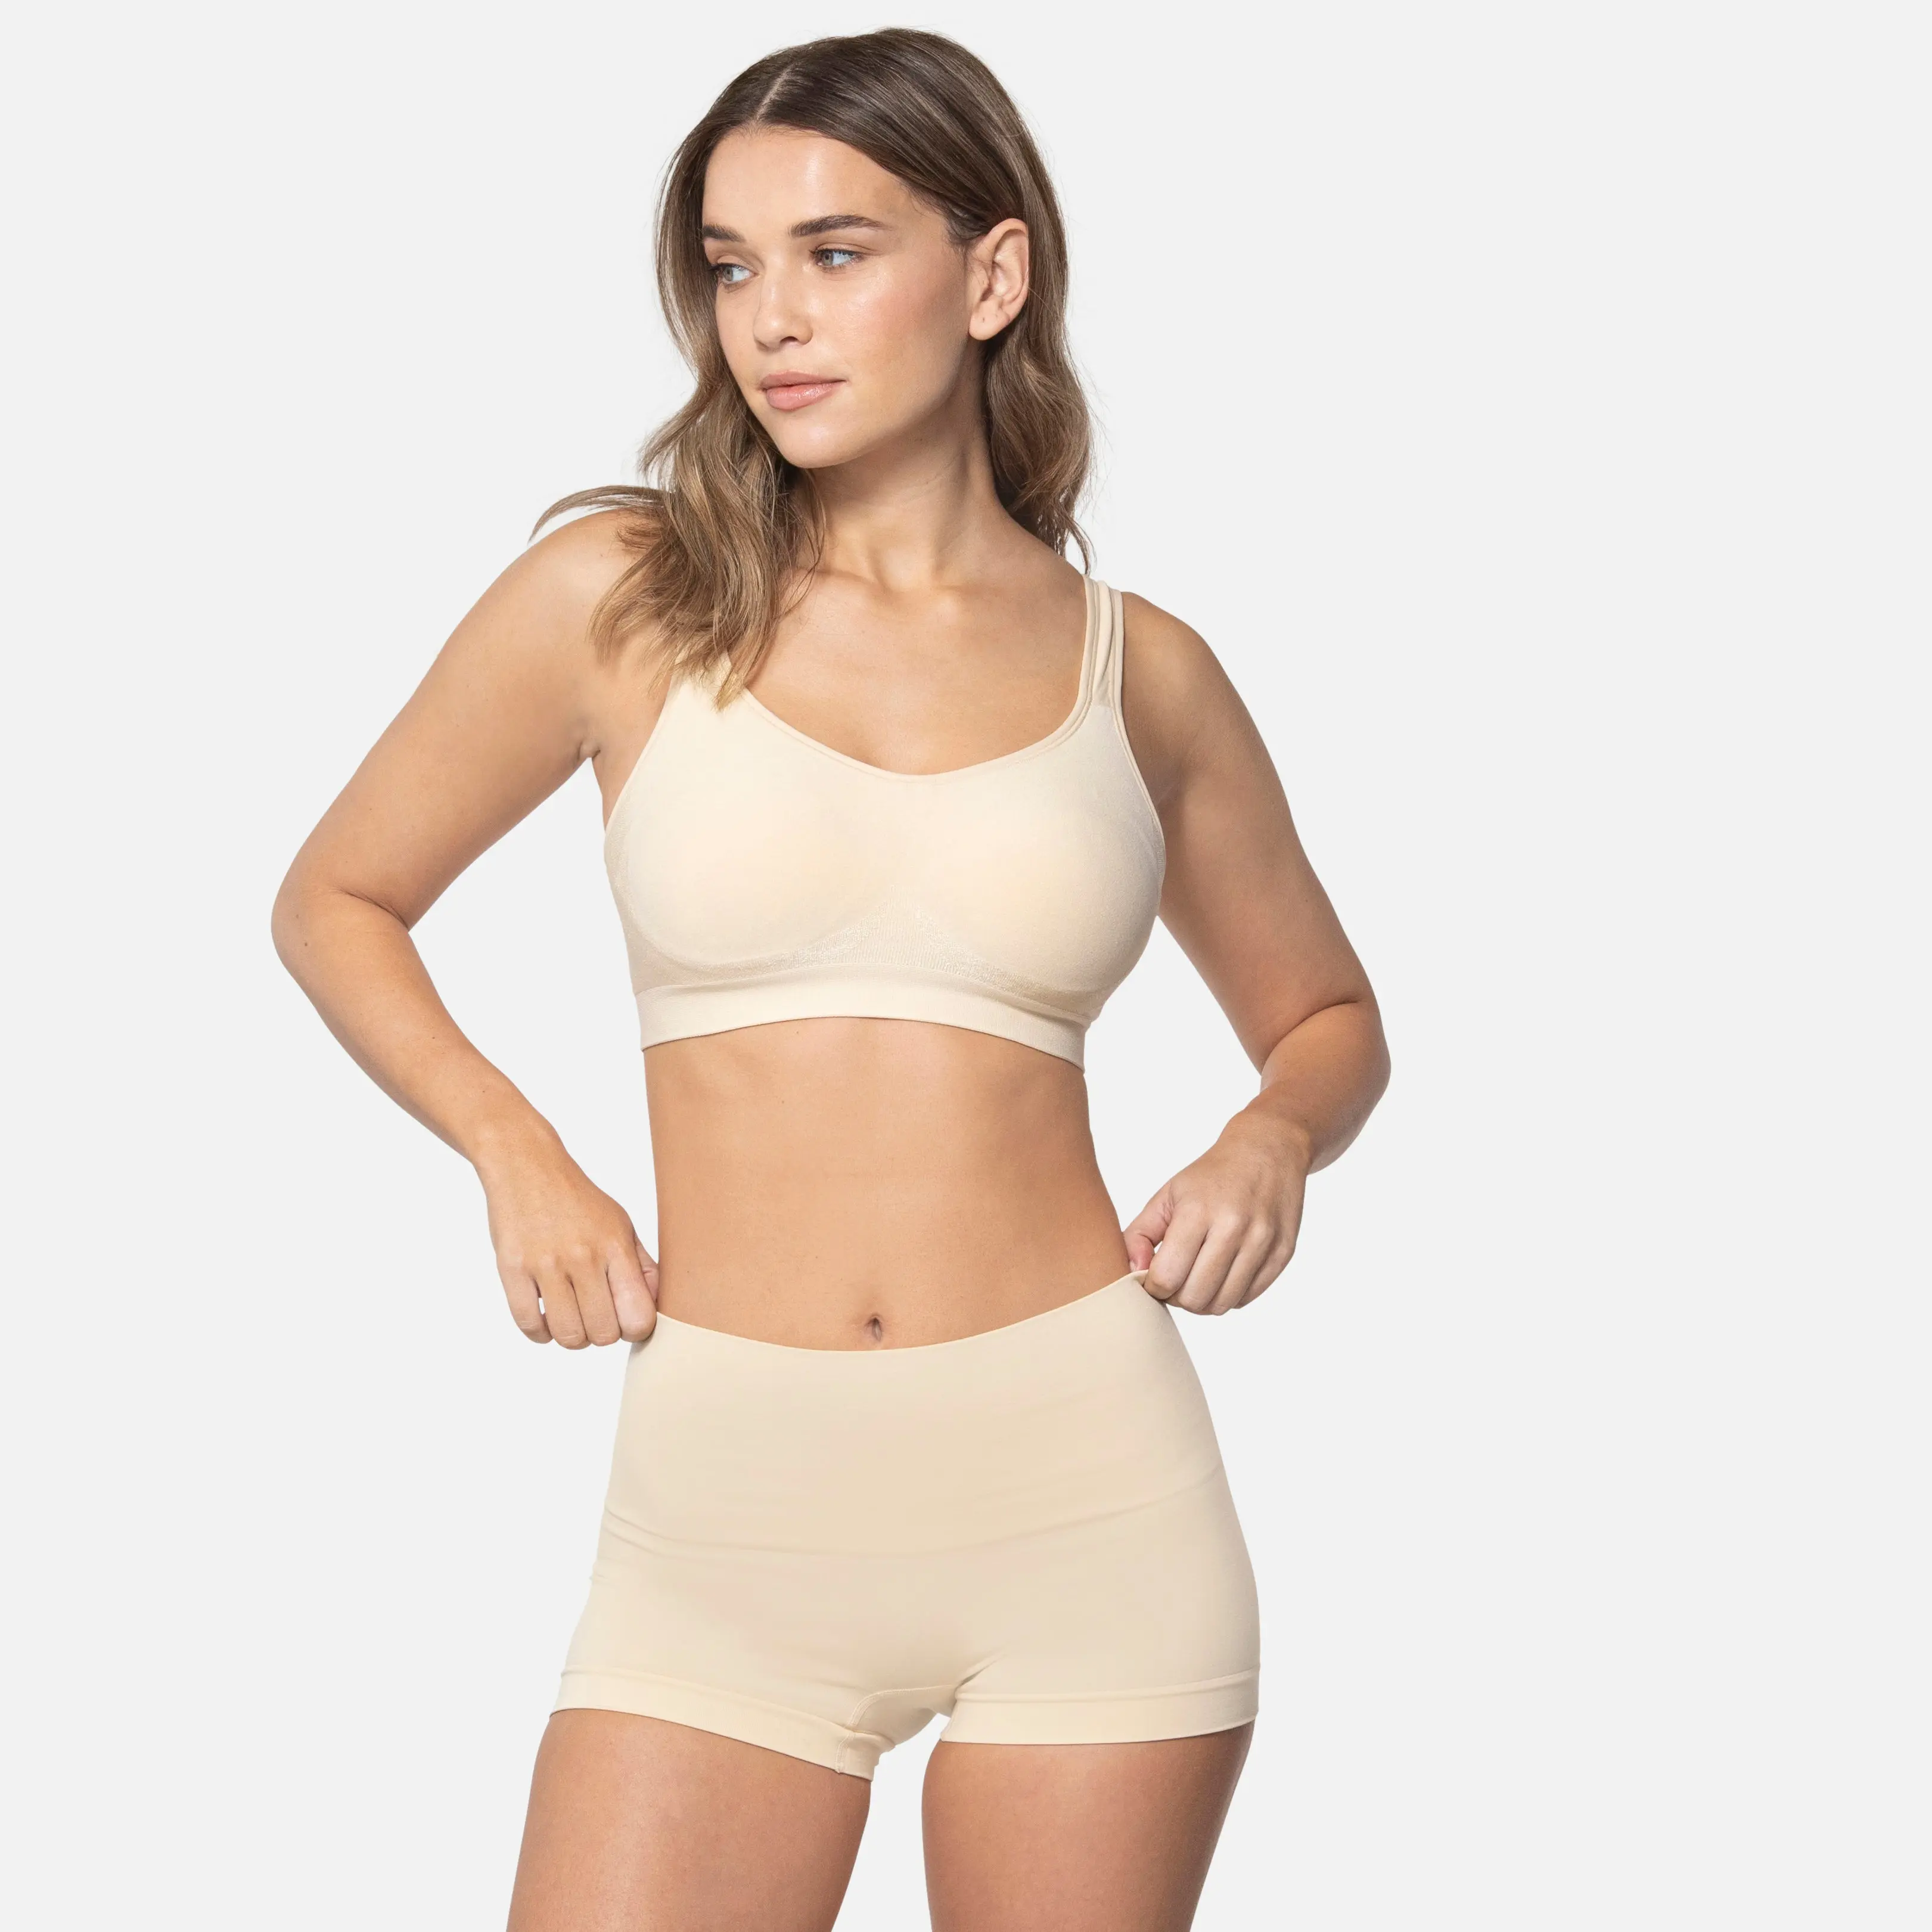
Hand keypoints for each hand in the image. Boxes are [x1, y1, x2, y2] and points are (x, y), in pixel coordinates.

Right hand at [473, 1126, 657, 1346]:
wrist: (527, 1167)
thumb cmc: (578, 1201)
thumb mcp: (621, 1225)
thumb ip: (641, 1267)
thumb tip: (656, 1307)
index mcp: (615, 1246)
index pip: (638, 1317)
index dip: (635, 1328)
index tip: (626, 1319)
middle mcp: (583, 1256)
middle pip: (603, 1334)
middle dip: (602, 1334)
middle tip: (595, 1316)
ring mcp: (545, 1264)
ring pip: (568, 1336)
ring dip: (572, 1336)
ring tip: (572, 1316)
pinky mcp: (511, 1269)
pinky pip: (529, 1325)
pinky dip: (540, 1332)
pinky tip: (546, 1316)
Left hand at [1122, 1113, 1310, 1314]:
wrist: (1267, 1151)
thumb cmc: (1211, 1176)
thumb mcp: (1167, 1195)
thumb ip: (1139, 1234)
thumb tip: (1132, 1273)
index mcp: (1198, 1211)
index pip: (1166, 1277)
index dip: (1153, 1286)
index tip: (1153, 1277)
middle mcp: (1234, 1228)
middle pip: (1194, 1297)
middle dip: (1177, 1296)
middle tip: (1175, 1279)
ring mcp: (1262, 1242)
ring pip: (1221, 1305)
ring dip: (1202, 1300)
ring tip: (1197, 1277)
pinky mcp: (1282, 1254)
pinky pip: (1246, 1298)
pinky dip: (1228, 1294)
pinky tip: (1222, 1272)